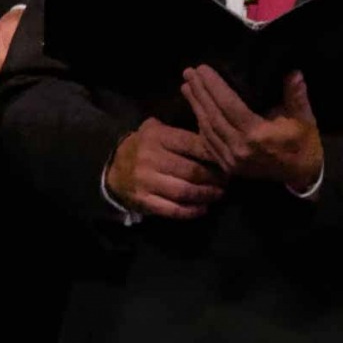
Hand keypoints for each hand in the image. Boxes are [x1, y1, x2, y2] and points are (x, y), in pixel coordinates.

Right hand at [104, 116, 225, 220]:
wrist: (113, 171)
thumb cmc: (144, 149)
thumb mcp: (156, 131)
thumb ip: (182, 132)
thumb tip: (217, 138)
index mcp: (156, 137)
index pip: (194, 145)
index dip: (215, 154)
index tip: (228, 160)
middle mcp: (149, 158)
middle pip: (193, 171)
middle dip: (215, 178)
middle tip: (227, 180)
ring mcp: (145, 181)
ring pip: (185, 192)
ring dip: (207, 195)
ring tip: (218, 193)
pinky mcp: (144, 201)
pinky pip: (174, 210)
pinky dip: (192, 211)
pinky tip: (203, 208)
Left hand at [181, 66, 323, 190]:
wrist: (303, 177)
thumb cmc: (305, 145)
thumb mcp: (305, 119)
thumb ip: (296, 96)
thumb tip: (292, 71)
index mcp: (258, 135)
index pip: (228, 105)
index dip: (213, 86)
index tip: (202, 68)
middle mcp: (240, 148)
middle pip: (213, 115)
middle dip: (199, 92)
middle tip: (188, 72)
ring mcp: (232, 159)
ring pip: (207, 129)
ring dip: (195, 106)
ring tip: (186, 86)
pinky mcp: (228, 166)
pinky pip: (209, 142)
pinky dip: (200, 124)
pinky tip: (195, 109)